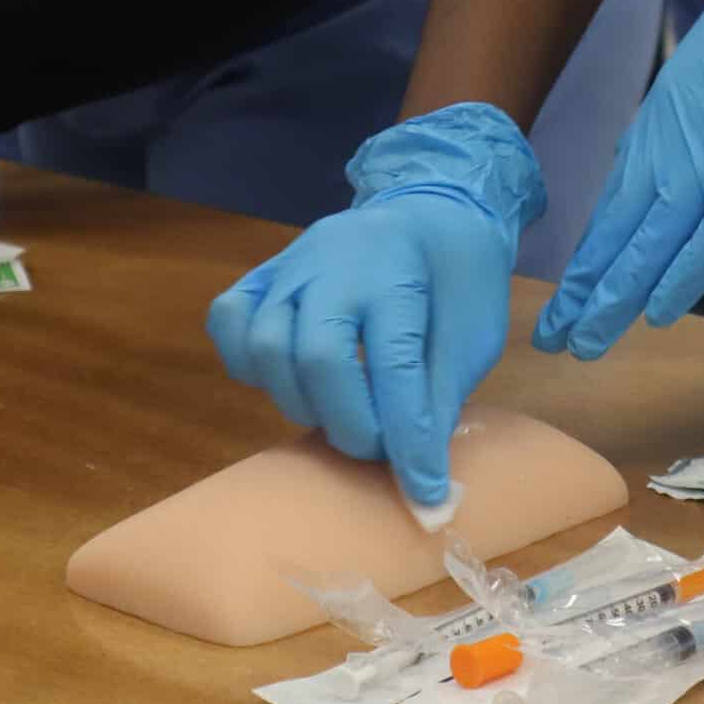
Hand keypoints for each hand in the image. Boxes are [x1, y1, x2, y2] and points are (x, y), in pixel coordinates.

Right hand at [207, 104, 544, 506]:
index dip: (407, 438)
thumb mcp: (473, 334)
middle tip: (378, 449)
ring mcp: (289, 265)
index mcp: (397, 270)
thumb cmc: (460, 277)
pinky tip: (290, 381)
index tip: (424, 492)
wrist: (433, 211)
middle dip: (349, 423)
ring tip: (340, 416)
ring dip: (301, 401)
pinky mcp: (261, 273)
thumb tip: (419, 476)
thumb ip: (438, 397)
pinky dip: (250, 364)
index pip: (394, 366)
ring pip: (264, 343)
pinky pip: (230, 320)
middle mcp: (332, 262)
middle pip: (315, 356)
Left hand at [534, 0, 703, 358]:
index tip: (572, 286)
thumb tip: (698, 138)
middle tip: (553, 335)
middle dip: (585, 286)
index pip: (619, 195)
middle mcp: (675, 140)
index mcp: (667, 112)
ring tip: (582, 342)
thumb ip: (700, 108)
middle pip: (619, 227)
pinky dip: (679, 278)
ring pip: (650, 244)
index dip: (595, 246)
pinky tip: (653, 314)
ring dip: (615, 297)